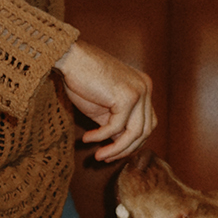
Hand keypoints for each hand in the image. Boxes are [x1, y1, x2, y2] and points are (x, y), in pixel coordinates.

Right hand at [53, 39, 155, 160]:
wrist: (70, 58)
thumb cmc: (82, 80)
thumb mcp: (103, 108)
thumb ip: (115, 124)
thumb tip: (120, 146)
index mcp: (143, 88)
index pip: (147, 123)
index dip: (133, 142)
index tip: (113, 153)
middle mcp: (145, 88)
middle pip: (145, 130)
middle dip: (126, 149)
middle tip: (105, 158)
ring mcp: (139, 91)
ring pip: (134, 133)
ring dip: (115, 149)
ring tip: (98, 156)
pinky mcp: (128, 96)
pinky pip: (116, 127)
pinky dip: (101, 136)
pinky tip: (87, 138)